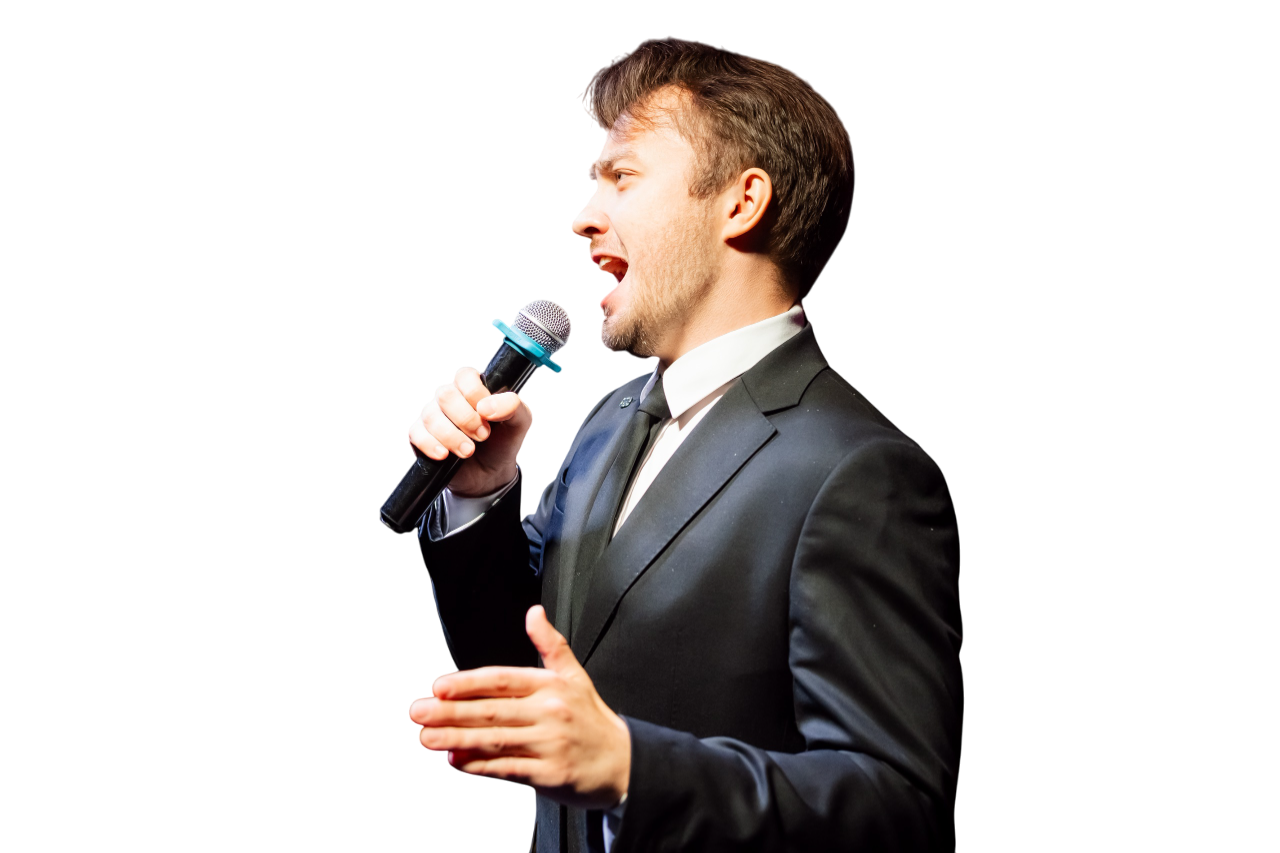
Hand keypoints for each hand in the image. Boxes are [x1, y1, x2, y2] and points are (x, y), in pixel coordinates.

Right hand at [407, 365, 532, 496]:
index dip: (474, 393)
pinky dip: (431, 444)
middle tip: (483, 436)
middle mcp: (450, 398)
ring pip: (430, 415)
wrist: (490, 474)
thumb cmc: (503, 441)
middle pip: (444, 394)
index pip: (464, 376)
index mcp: (473, 387)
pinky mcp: (421, 436)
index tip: (488, 415)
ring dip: (451, 436)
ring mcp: (433, 416)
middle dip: (465, 418)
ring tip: (469, 451)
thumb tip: (486, 407)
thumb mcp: (520, 422)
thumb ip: (513, 406)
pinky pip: (416, 433)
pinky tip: (444, 455)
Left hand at [408, 605, 630, 809]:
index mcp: (551, 686)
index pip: (503, 680)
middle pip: (492, 711)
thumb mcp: (575, 676)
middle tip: (418, 712)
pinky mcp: (549, 774)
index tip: (439, 687)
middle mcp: (550, 713)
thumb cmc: (592, 720)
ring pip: (495, 741)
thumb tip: (534, 613)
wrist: (623, 763)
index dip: (469, 684)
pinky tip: (456, 762)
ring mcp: (549, 745)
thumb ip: (550, 645)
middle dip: (450, 713)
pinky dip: (479, 766)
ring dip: (456, 740)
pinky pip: (507, 769)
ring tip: (426, 738)